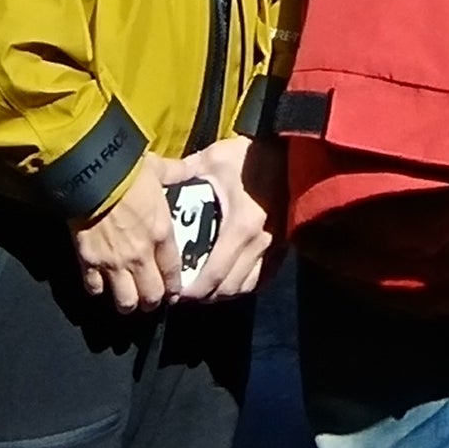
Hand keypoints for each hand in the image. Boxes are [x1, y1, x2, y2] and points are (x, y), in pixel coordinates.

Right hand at [72, 152, 191, 314]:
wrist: (92, 173)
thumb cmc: (129, 170)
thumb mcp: (158, 168)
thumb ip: (175, 173)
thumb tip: (188, 168)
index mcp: (161, 234)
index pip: (173, 273)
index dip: (174, 288)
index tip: (173, 293)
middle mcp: (140, 255)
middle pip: (151, 296)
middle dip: (153, 302)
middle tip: (151, 299)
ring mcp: (113, 262)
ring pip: (125, 302)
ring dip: (128, 303)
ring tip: (128, 299)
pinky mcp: (89, 262)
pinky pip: (95, 289)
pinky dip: (98, 290)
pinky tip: (101, 285)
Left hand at [170, 138, 272, 304]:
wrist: (292, 151)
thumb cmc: (251, 155)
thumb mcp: (215, 158)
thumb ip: (184, 173)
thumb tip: (156, 183)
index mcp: (240, 226)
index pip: (214, 274)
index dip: (193, 290)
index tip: (176, 292)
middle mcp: (260, 242)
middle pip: (229, 287)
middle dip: (205, 295)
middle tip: (186, 291)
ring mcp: (274, 246)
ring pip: (246, 286)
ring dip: (224, 292)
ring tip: (205, 288)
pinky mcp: (283, 245)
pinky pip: (262, 277)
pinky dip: (244, 284)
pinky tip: (230, 279)